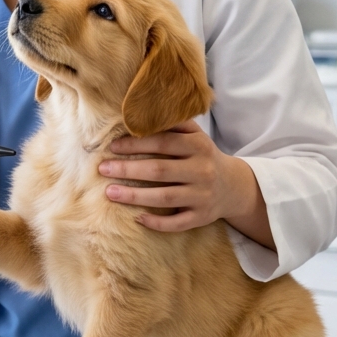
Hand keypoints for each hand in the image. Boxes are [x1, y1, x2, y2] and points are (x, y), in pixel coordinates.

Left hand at [98, 120, 273, 248]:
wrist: (234, 186)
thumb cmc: (202, 156)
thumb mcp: (195, 136)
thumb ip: (173, 124)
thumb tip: (141, 113)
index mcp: (199, 146)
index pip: (163, 143)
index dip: (136, 144)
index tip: (112, 147)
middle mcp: (202, 170)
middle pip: (160, 170)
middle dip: (129, 169)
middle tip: (103, 169)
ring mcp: (202, 196)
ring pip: (166, 197)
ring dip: (135, 196)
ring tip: (110, 192)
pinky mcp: (202, 217)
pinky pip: (178, 222)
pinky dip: (158, 222)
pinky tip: (138, 218)